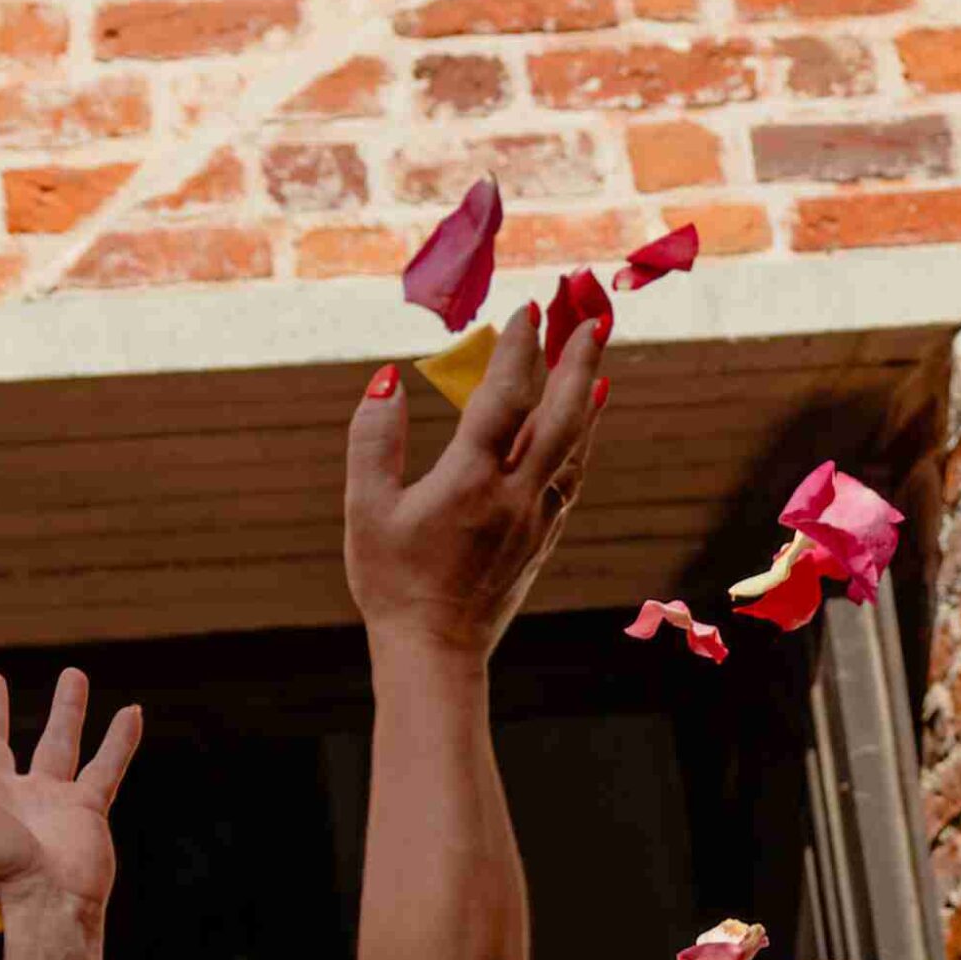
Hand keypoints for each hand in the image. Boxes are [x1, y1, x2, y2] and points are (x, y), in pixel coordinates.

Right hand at [343, 306, 606, 660]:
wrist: (436, 652)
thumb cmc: (391, 580)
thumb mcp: (365, 507)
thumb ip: (373, 438)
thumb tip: (388, 379)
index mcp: (471, 482)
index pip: (503, 398)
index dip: (519, 348)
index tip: (531, 307)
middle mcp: (516, 498)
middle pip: (560, 417)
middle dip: (578, 362)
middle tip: (595, 316)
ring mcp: (536, 522)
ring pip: (574, 450)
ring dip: (586, 400)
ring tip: (596, 360)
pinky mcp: (542, 542)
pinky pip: (571, 481)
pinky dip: (580, 444)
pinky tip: (582, 426)